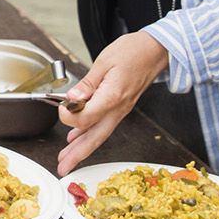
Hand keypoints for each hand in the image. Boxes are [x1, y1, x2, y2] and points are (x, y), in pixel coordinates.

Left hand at [55, 31, 168, 174]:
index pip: (86, 118)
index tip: (62, 105)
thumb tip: (71, 98)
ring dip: (81, 150)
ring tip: (66, 159)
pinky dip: (89, 135)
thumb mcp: (104, 61)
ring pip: (99, 135)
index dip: (69, 115)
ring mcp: (120, 110)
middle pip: (94, 138)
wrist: (156, 51)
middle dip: (77, 155)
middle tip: (62, 168)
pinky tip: (77, 139)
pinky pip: (103, 126)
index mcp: (112, 96)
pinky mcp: (120, 108)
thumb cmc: (133, 51)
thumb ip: (87, 83)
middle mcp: (117, 108)